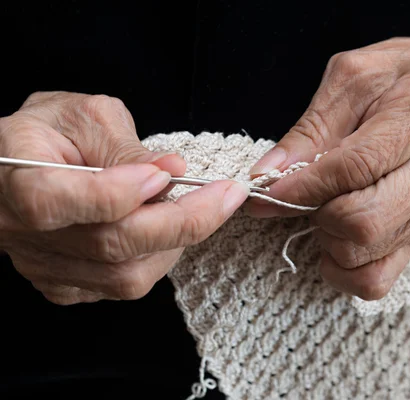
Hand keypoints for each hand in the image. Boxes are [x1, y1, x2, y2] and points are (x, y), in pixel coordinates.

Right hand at [0, 92, 248, 304]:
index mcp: (15, 180)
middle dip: (183, 221)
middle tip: (227, 196)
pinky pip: (124, 285)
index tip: (168, 173)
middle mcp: (23, 234)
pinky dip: (159, 257)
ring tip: (199, 207)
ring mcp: (45, 266)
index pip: (58, 201)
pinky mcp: (65, 285)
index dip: (120, 191)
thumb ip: (125, 145)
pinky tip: (167, 228)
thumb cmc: (50, 133)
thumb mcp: (85, 118)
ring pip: (125, 276)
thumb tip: (174, 168)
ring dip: (177, 242)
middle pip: (110, 245)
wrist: (18, 166)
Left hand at [247, 38, 409, 299]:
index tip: (266, 193)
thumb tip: (268, 175)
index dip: (304, 187)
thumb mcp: (352, 78)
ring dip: (329, 241)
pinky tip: (337, 241)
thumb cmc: (400, 79)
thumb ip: (309, 128)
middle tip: (305, 197)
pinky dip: (346, 272)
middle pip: (366, 222)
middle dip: (318, 216)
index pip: (357, 167)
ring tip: (326, 211)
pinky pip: (382, 278)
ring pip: (370, 255)